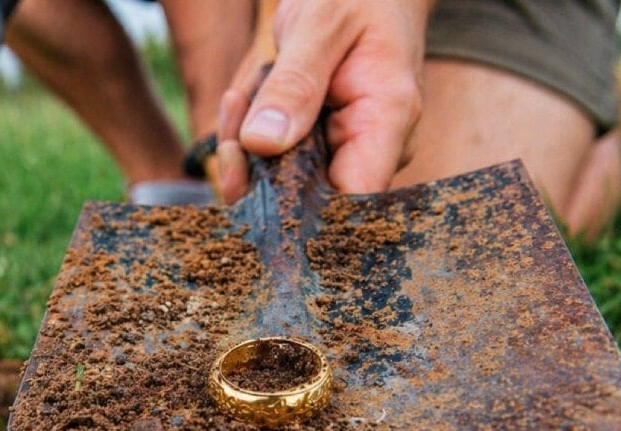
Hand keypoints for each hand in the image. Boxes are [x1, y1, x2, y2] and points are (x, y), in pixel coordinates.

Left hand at [216, 0, 432, 202]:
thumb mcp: (322, 24)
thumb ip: (294, 83)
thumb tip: (263, 143)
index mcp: (388, 121)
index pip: (354, 201)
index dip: (302, 216)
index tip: (253, 190)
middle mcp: (371, 148)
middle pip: (308, 201)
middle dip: (257, 174)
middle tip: (232, 133)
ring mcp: (345, 151)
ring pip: (282, 183)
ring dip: (246, 150)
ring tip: (239, 98)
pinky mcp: (319, 146)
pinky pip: (275, 160)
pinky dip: (247, 136)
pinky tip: (243, 98)